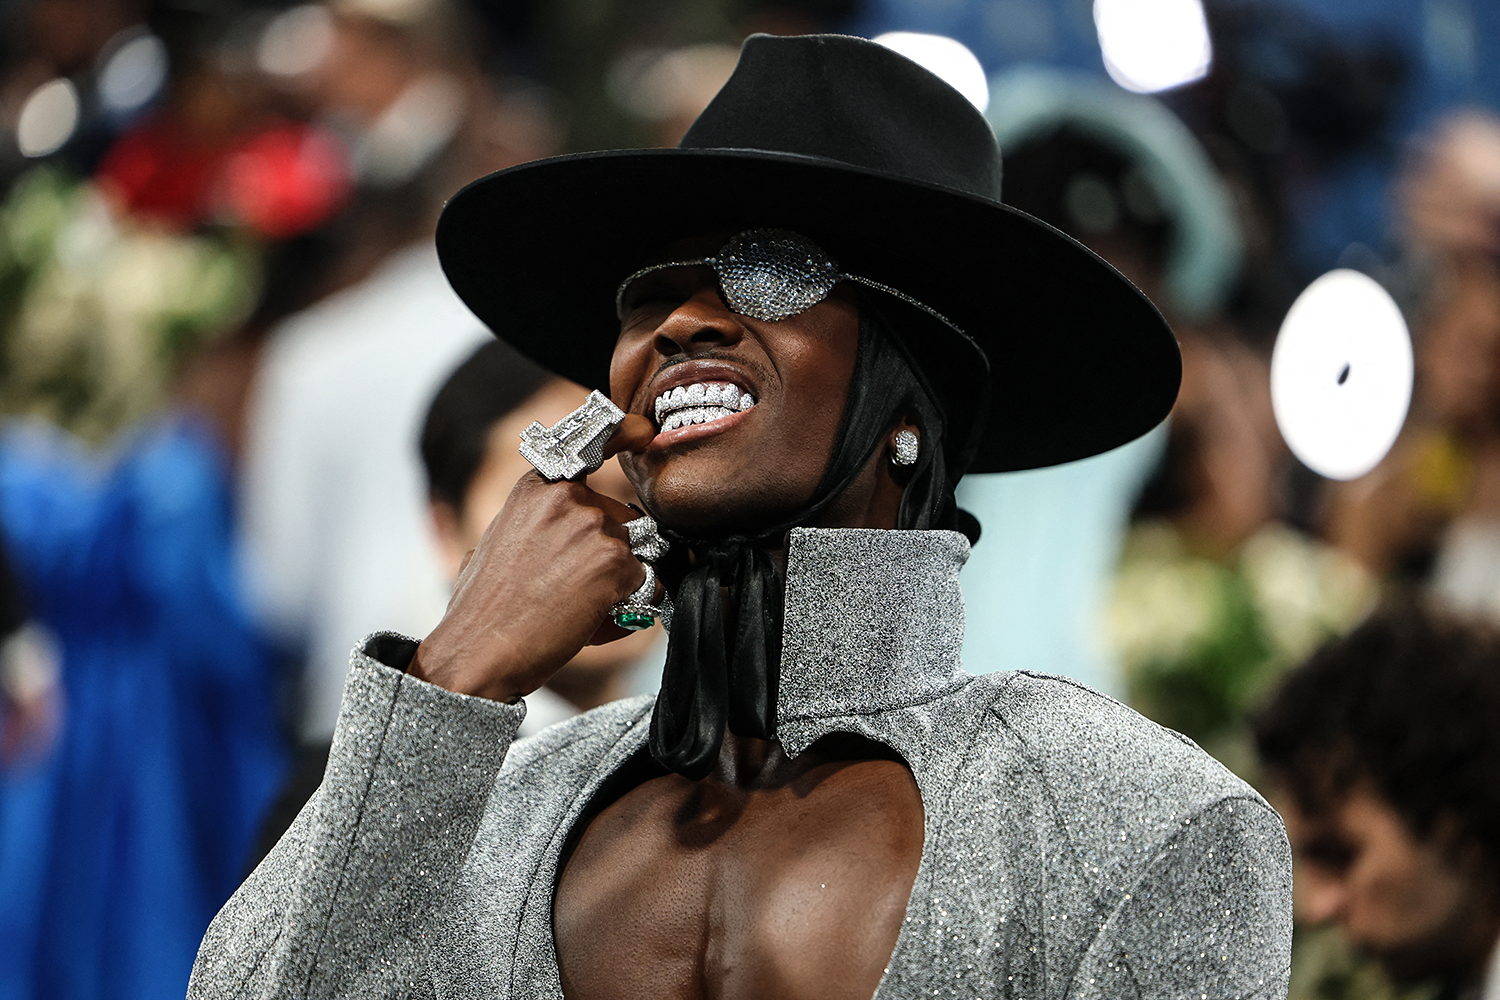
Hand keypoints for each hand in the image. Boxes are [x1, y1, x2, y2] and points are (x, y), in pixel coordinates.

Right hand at [410, 415, 655, 701]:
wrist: (479, 650)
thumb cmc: (482, 610)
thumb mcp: (491, 546)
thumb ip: (528, 528)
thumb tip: (540, 541)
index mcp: (536, 488)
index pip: (592, 444)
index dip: (624, 435)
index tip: (643, 432)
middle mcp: (567, 498)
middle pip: (621, 520)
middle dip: (609, 554)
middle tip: (571, 589)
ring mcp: (593, 527)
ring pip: (634, 553)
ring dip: (618, 582)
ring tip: (575, 608)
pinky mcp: (614, 562)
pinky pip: (646, 583)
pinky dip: (629, 605)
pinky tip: (591, 620)